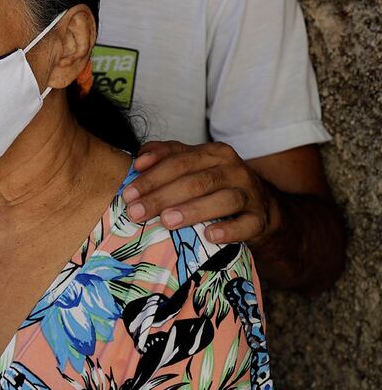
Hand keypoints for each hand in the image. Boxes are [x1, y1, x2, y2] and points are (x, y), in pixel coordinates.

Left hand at [127, 141, 279, 244]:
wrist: (258, 205)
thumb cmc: (213, 184)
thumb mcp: (190, 165)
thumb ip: (164, 156)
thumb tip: (139, 161)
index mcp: (214, 153)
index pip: (178, 162)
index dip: (151, 178)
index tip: (128, 194)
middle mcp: (234, 170)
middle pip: (195, 181)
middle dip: (162, 197)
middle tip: (137, 212)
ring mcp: (250, 194)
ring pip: (222, 199)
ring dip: (192, 210)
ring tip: (166, 221)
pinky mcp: (260, 218)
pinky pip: (247, 224)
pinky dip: (229, 230)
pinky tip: (210, 236)